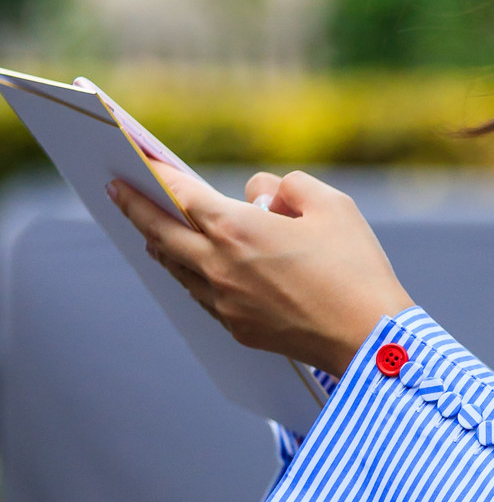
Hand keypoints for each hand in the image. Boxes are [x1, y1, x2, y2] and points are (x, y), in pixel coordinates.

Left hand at [109, 167, 413, 378]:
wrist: (371, 339)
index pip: (181, 194)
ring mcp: (225, 302)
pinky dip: (190, 275)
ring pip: (177, 268)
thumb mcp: (332, 205)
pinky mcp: (239, 328)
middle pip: (160, 233)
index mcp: (237, 229)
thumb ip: (288, 186)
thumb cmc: (356, 269)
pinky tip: (193, 270)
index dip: (156, 174)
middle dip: (134, 208)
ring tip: (151, 232)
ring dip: (160, 245)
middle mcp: (219, 266)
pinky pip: (201, 296)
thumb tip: (263, 195)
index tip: (136, 162)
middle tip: (116, 192)